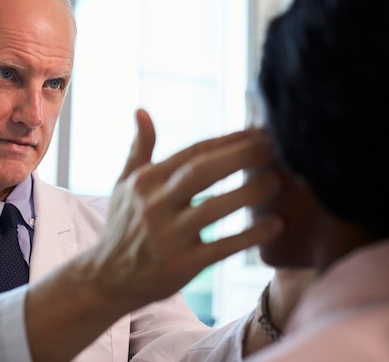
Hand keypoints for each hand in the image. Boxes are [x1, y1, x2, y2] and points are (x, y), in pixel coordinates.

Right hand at [84, 108, 283, 311]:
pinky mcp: (182, 265)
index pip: (192, 152)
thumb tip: (141, 110)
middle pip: (202, 171)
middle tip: (276, 146)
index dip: (228, 140)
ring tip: (278, 181)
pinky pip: (222, 247)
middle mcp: (154, 204)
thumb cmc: (123, 225)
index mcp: (146, 181)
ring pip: (214, 208)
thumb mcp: (125, 184)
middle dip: (242, 156)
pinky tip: (276, 224)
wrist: (109, 278)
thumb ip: (139, 148)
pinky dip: (250, 235)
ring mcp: (168, 235)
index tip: (258, 132)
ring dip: (250, 192)